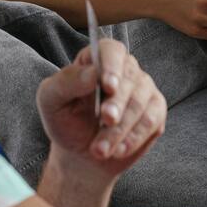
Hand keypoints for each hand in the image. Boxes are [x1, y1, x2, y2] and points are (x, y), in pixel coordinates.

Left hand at [36, 39, 166, 180]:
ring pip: (141, 103)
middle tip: (104, 123)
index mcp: (97, 59)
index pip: (111, 50)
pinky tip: (117, 150)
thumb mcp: (51, 101)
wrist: (80, 155)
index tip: (108, 86)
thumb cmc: (65, 121)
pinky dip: (134, 138)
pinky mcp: (155, 111)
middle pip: (130, 78)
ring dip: (120, 129)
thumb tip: (93, 73)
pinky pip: (152, 121)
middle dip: (117, 104)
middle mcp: (124, 69)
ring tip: (99, 149)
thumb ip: (67, 82)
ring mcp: (143, 89)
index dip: (112, 66)